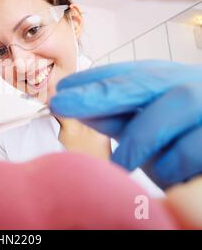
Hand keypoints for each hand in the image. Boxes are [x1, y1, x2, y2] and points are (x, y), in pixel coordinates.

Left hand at [50, 60, 201, 188]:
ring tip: (118, 166)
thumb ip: (116, 114)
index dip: (93, 79)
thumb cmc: (184, 139)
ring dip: (138, 141)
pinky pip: (192, 147)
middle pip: (142, 82)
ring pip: (170, 109)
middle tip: (61, 102)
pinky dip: (173, 164)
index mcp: (169, 81)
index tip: (61, 90)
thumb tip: (72, 103)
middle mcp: (190, 83)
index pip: (127, 74)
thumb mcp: (147, 125)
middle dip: (99, 92)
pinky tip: (166, 175)